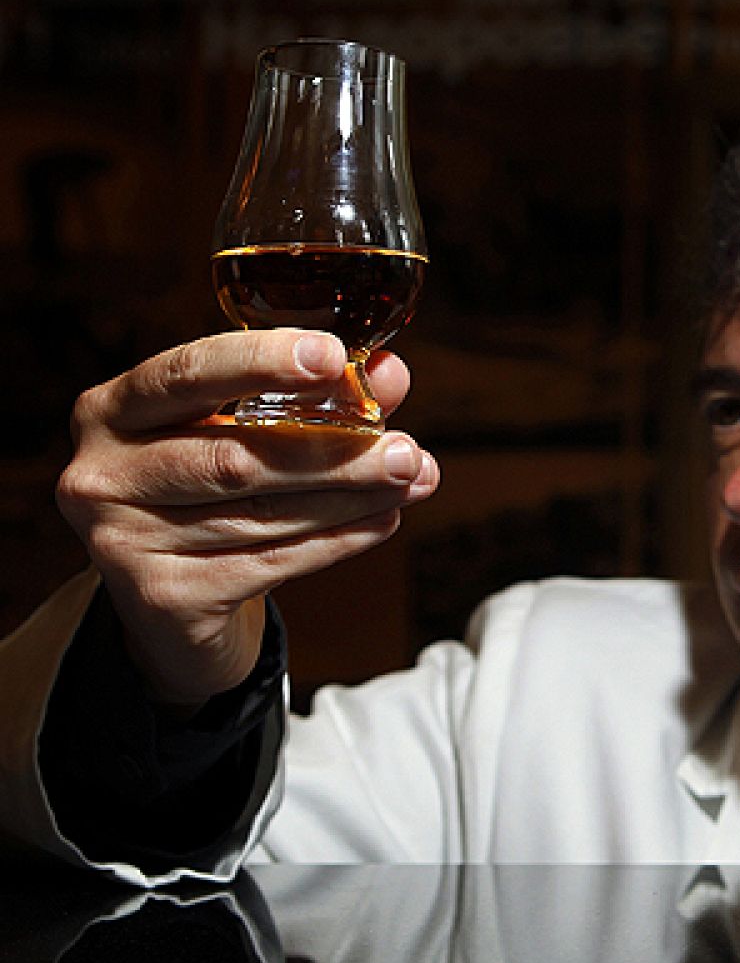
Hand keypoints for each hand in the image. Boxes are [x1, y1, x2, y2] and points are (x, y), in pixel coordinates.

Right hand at [56, 329, 438, 710]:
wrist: (173, 607)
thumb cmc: (208, 498)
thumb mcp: (247, 437)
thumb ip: (314, 400)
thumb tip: (390, 373)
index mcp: (113, 410)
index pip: (188, 374)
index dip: (261, 362)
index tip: (333, 355)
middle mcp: (103, 472)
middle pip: (236, 456)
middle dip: (334, 449)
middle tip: (405, 449)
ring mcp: (122, 540)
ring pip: (261, 512)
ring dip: (350, 497)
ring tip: (413, 481)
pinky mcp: (163, 596)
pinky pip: (270, 563)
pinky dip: (336, 540)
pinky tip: (383, 521)